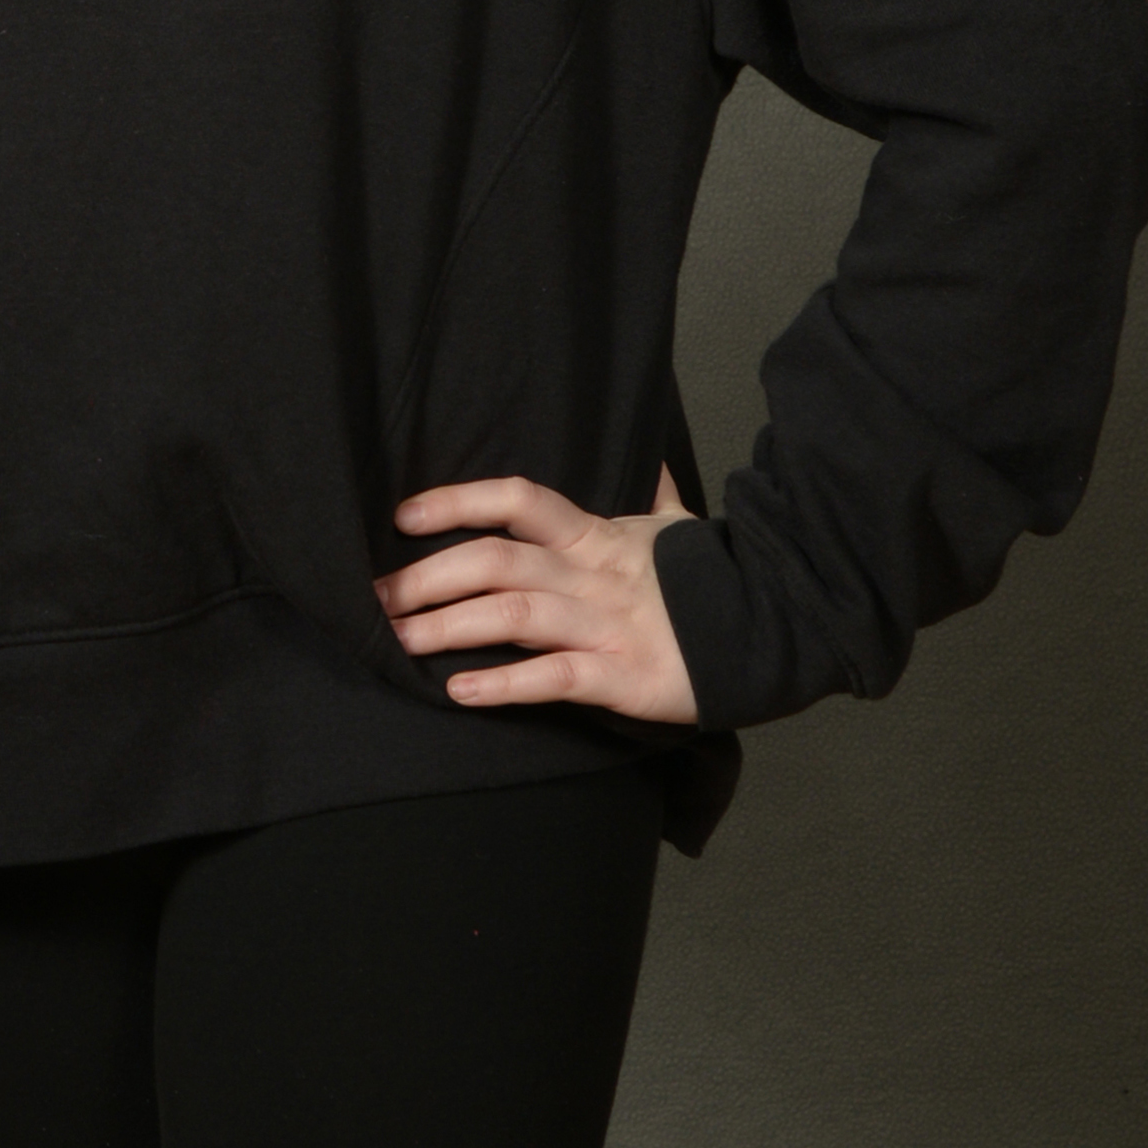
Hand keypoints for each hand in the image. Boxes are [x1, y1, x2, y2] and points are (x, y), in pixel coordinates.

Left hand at [373, 466, 701, 726]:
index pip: (517, 500)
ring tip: (397, 641)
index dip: (458, 502)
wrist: (772, 631)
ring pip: (513, 615)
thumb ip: (654, 492)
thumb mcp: (679, 528)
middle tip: (374, 598)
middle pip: (496, 560)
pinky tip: (459, 691)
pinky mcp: (623, 676)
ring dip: (447, 627)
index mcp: (597, 535)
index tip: (405, 516)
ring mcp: (606, 624)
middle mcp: (593, 573)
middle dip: (427, 577)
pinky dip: (503, 686)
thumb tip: (651, 455)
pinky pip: (554, 678)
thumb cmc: (713, 581)